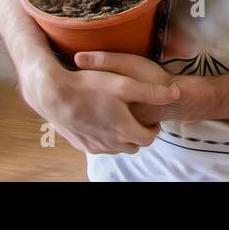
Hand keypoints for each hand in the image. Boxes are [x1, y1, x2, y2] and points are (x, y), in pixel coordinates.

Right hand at [21, 55, 179, 154]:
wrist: (52, 95)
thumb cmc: (88, 86)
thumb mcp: (124, 83)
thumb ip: (151, 91)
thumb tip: (176, 93)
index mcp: (125, 131)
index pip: (149, 138)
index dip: (153, 128)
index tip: (151, 117)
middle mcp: (111, 144)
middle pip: (133, 145)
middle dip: (137, 133)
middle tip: (136, 116)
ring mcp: (94, 146)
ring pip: (116, 147)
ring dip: (121, 135)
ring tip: (118, 116)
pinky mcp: (80, 145)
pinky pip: (99, 145)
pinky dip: (104, 136)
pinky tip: (99, 119)